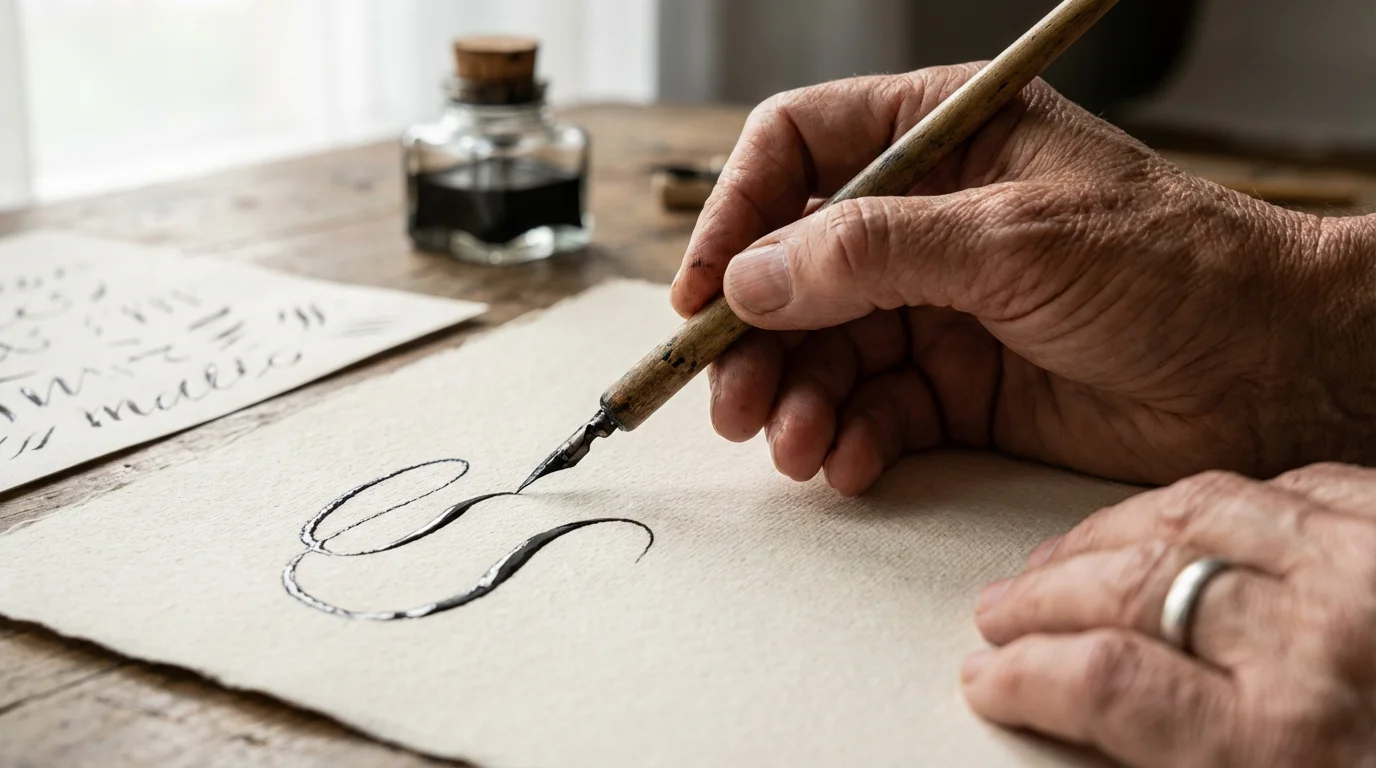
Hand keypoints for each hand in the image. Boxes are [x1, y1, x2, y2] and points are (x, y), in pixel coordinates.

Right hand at [671, 64, 1375, 493]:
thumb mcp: (1012, 242)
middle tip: (729, 397)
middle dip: (754, 336)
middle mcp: (927, 219)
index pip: (798, 151)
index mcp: (942, 139)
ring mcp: (938, 306)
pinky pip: (871, 411)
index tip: (701, 292)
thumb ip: (873, 254)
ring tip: (791, 442)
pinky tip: (844, 461)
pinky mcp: (957, 386)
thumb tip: (752, 277)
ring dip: (794, 399)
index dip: (735, 216)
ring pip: (823, 350)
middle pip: (793, 267)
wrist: (1273, 373)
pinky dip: (847, 440)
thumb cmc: (1177, 268)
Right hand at [962, 463, 1375, 766]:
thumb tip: (1090, 745)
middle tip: (1001, 611)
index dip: (1025, 675)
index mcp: (1288, 741)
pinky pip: (1287, 483)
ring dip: (1107, 533)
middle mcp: (1328, 633)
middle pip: (1134, 587)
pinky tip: (1185, 517)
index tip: (990, 677)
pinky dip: (1219, 500)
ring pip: (1194, 512)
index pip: (1105, 681)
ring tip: (1064, 555)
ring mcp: (1366, 560)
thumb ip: (1181, 758)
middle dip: (1042, 599)